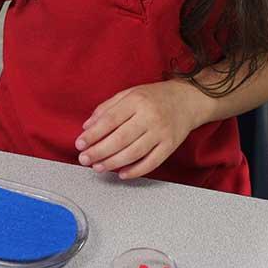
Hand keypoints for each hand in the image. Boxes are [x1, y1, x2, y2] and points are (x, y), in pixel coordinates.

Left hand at [74, 80, 207, 179]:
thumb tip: (87, 126)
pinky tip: (122, 174)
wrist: (187, 99)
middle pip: (120, 138)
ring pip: (134, 152)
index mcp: (136, 100)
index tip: (80, 143)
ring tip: (98, 167)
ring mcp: (161, 132)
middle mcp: (150, 116)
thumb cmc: (154, 96)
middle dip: (99, 151)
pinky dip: (136, 171)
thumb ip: (107, 108)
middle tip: (85, 159)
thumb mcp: (129, 93)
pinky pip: (152, 162)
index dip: (93, 134)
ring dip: (113, 163)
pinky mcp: (170, 146)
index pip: (110, 120)